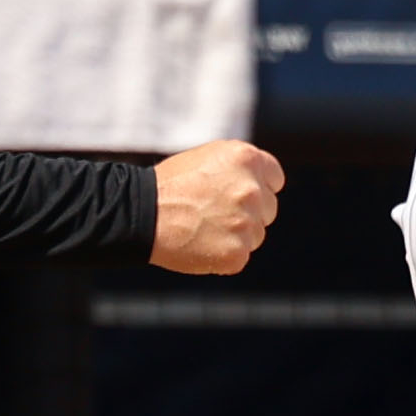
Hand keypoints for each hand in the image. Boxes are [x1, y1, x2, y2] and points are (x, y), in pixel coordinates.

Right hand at [147, 139, 282, 273]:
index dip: (259, 187)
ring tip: (202, 227)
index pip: (275, 179)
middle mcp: (252, 189)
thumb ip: (240, 169)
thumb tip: (264, 184)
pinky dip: (223, 256)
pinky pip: (239, 257)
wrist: (141, 213)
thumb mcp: (209, 159)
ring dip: (236, 235)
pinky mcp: (237, 253)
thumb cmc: (170, 185)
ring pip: (255, 235)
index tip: (242, 195)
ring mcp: (246, 223)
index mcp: (247, 158)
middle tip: (212, 213)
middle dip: (248, 213)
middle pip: (267, 209)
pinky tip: (200, 244)